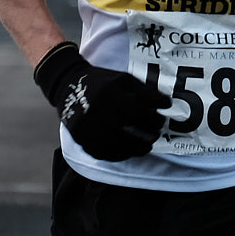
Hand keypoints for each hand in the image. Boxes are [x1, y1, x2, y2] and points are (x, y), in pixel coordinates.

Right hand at [33, 42, 167, 160]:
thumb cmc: (103, 82)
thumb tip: (167, 104)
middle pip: (128, 130)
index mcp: (109, 94)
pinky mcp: (80, 138)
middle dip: (148, 134)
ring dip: (137, 149)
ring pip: (117, 145)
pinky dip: (119, 155)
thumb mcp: (124, 79)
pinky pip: (103, 153)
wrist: (67, 85)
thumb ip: (145, 91)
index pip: (137, 111)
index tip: (162, 119)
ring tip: (147, 146)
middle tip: (156, 133)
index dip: (154, 118)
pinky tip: (130, 152)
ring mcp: (87, 127)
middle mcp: (97, 111)